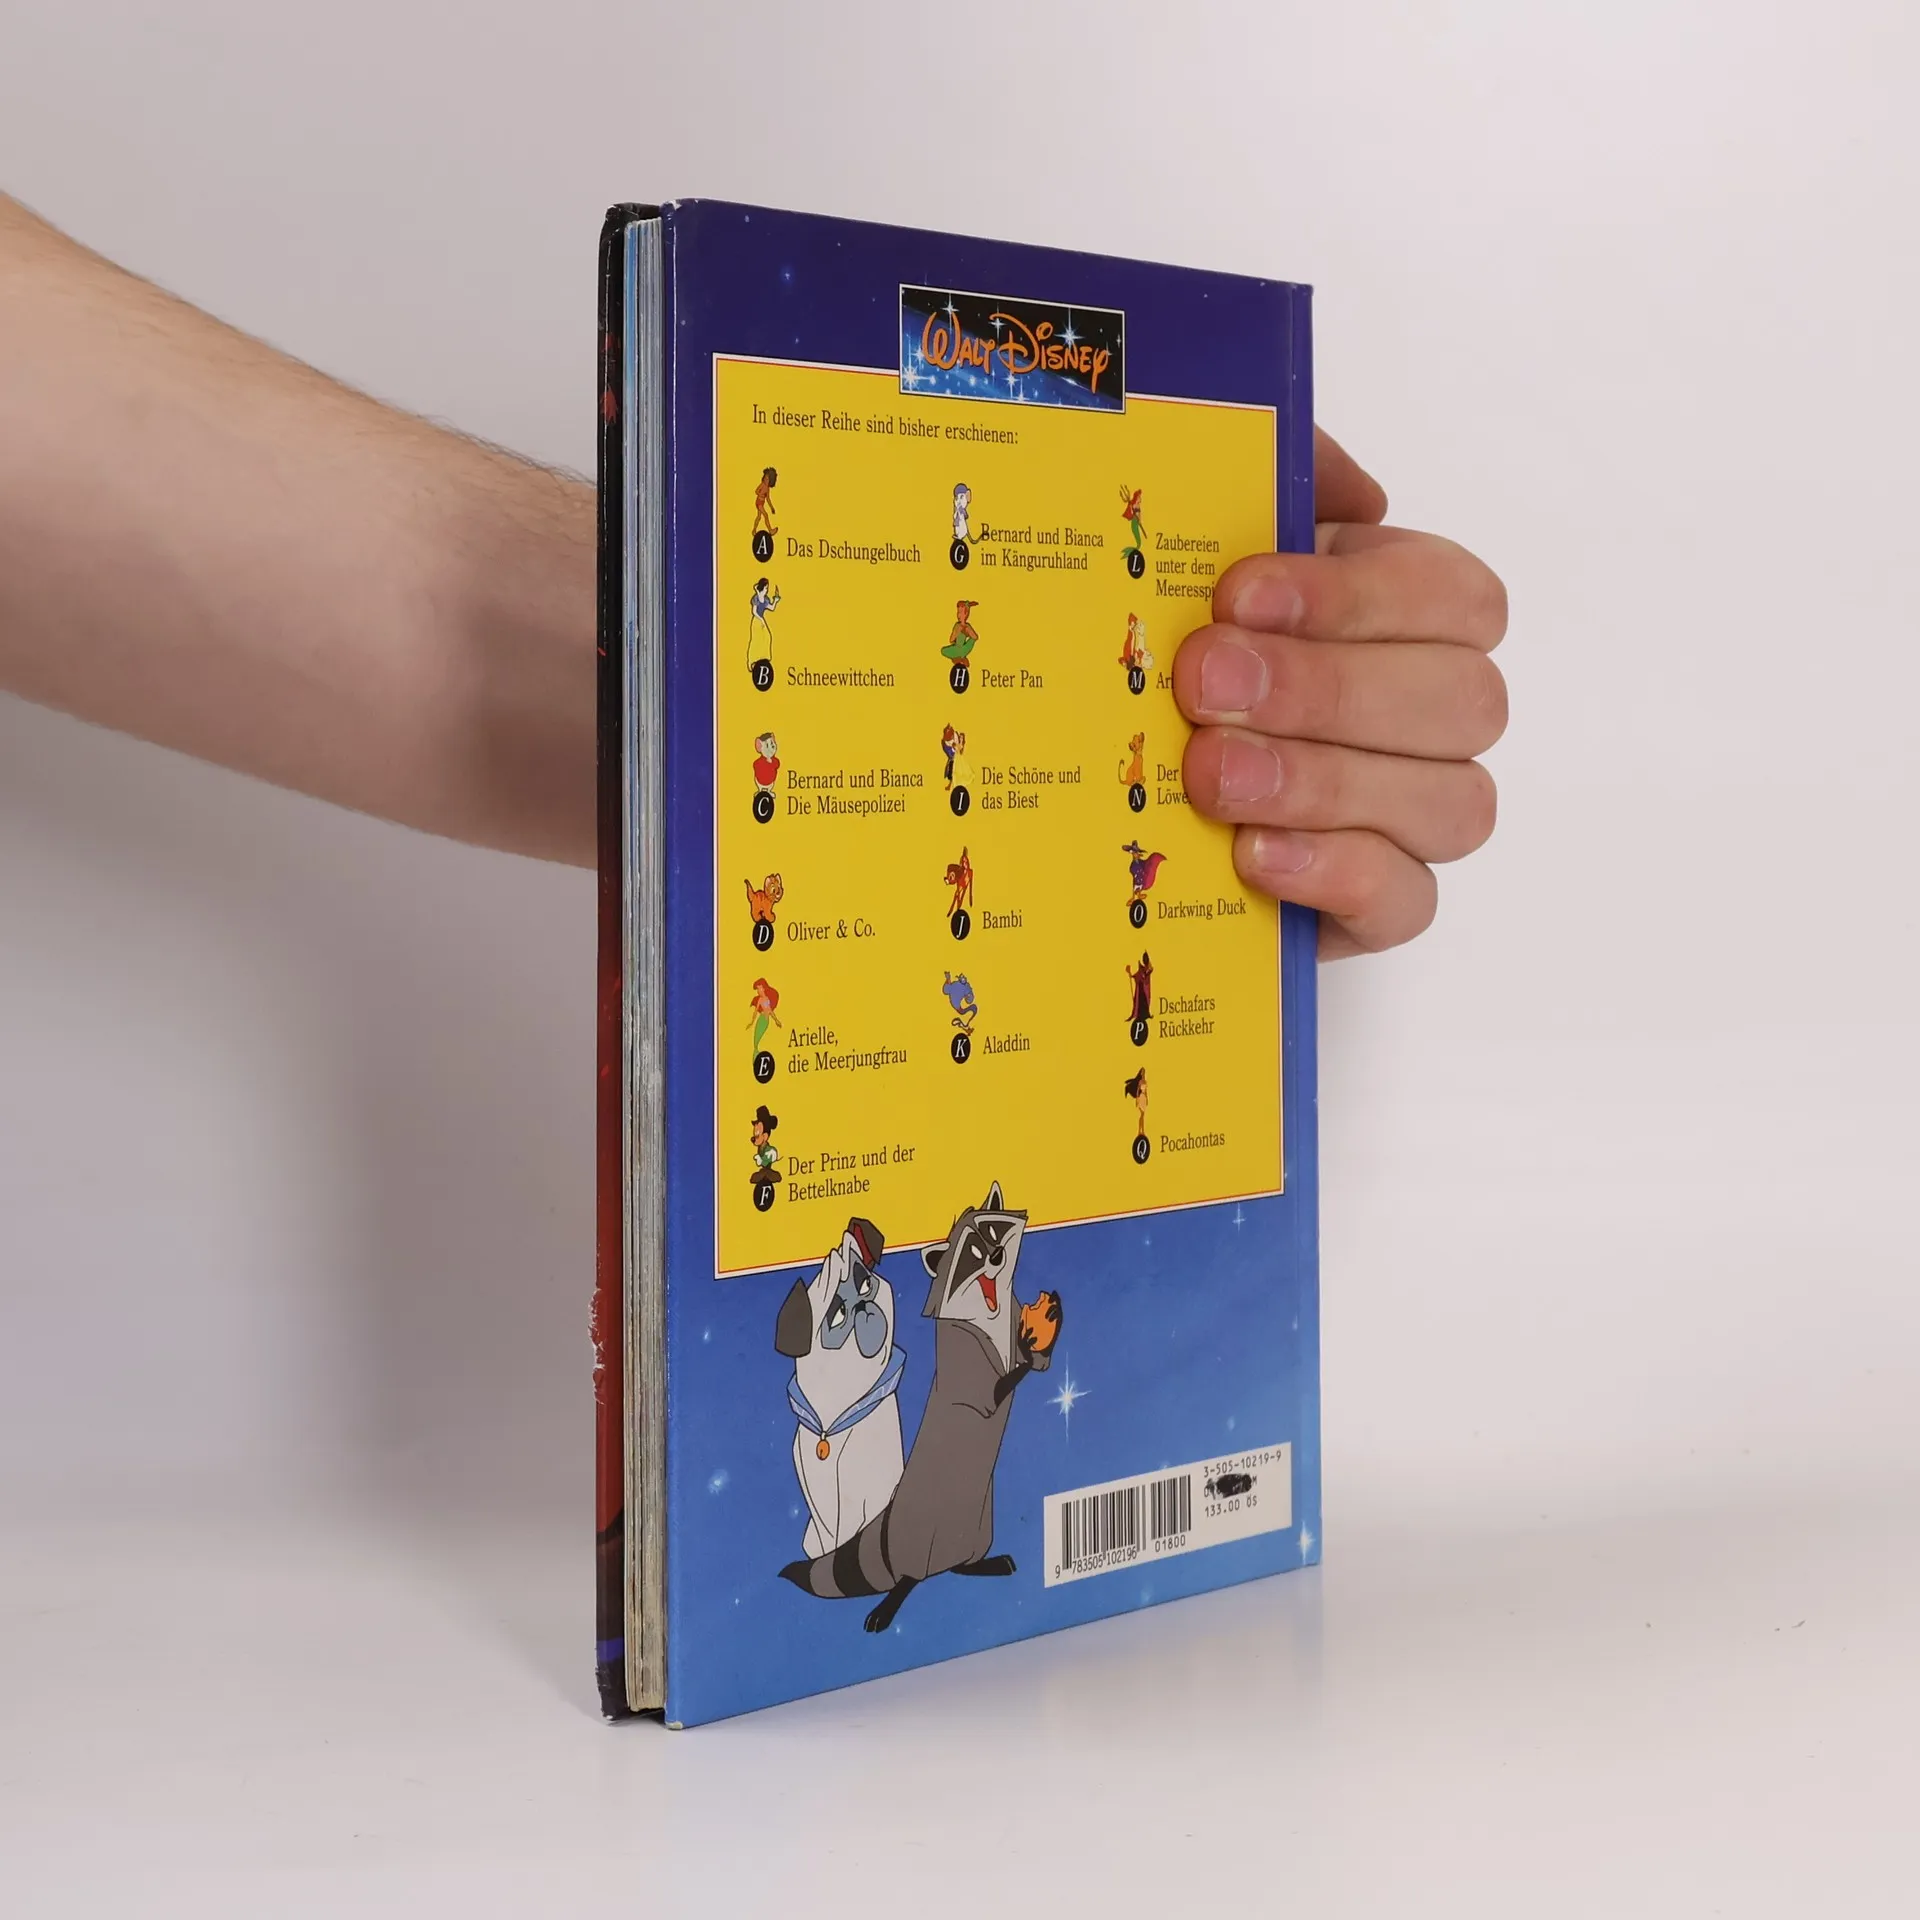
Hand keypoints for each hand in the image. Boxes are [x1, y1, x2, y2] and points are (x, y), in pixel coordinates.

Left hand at [1174, 430, 1507, 957]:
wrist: (1101, 796)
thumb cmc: (1161, 657)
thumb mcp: (1190, 550)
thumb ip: (1260, 484)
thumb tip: (1350, 492)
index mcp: (1399, 613)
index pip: (1453, 598)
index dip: (1358, 597)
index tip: (1238, 594)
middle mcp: (1428, 714)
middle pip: (1463, 701)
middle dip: (1327, 689)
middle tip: (1202, 683)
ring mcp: (1413, 817)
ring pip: (1452, 803)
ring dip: (1325, 782)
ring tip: (1210, 774)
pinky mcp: (1376, 908)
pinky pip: (1407, 899)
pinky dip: (1335, 872)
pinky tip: (1253, 852)